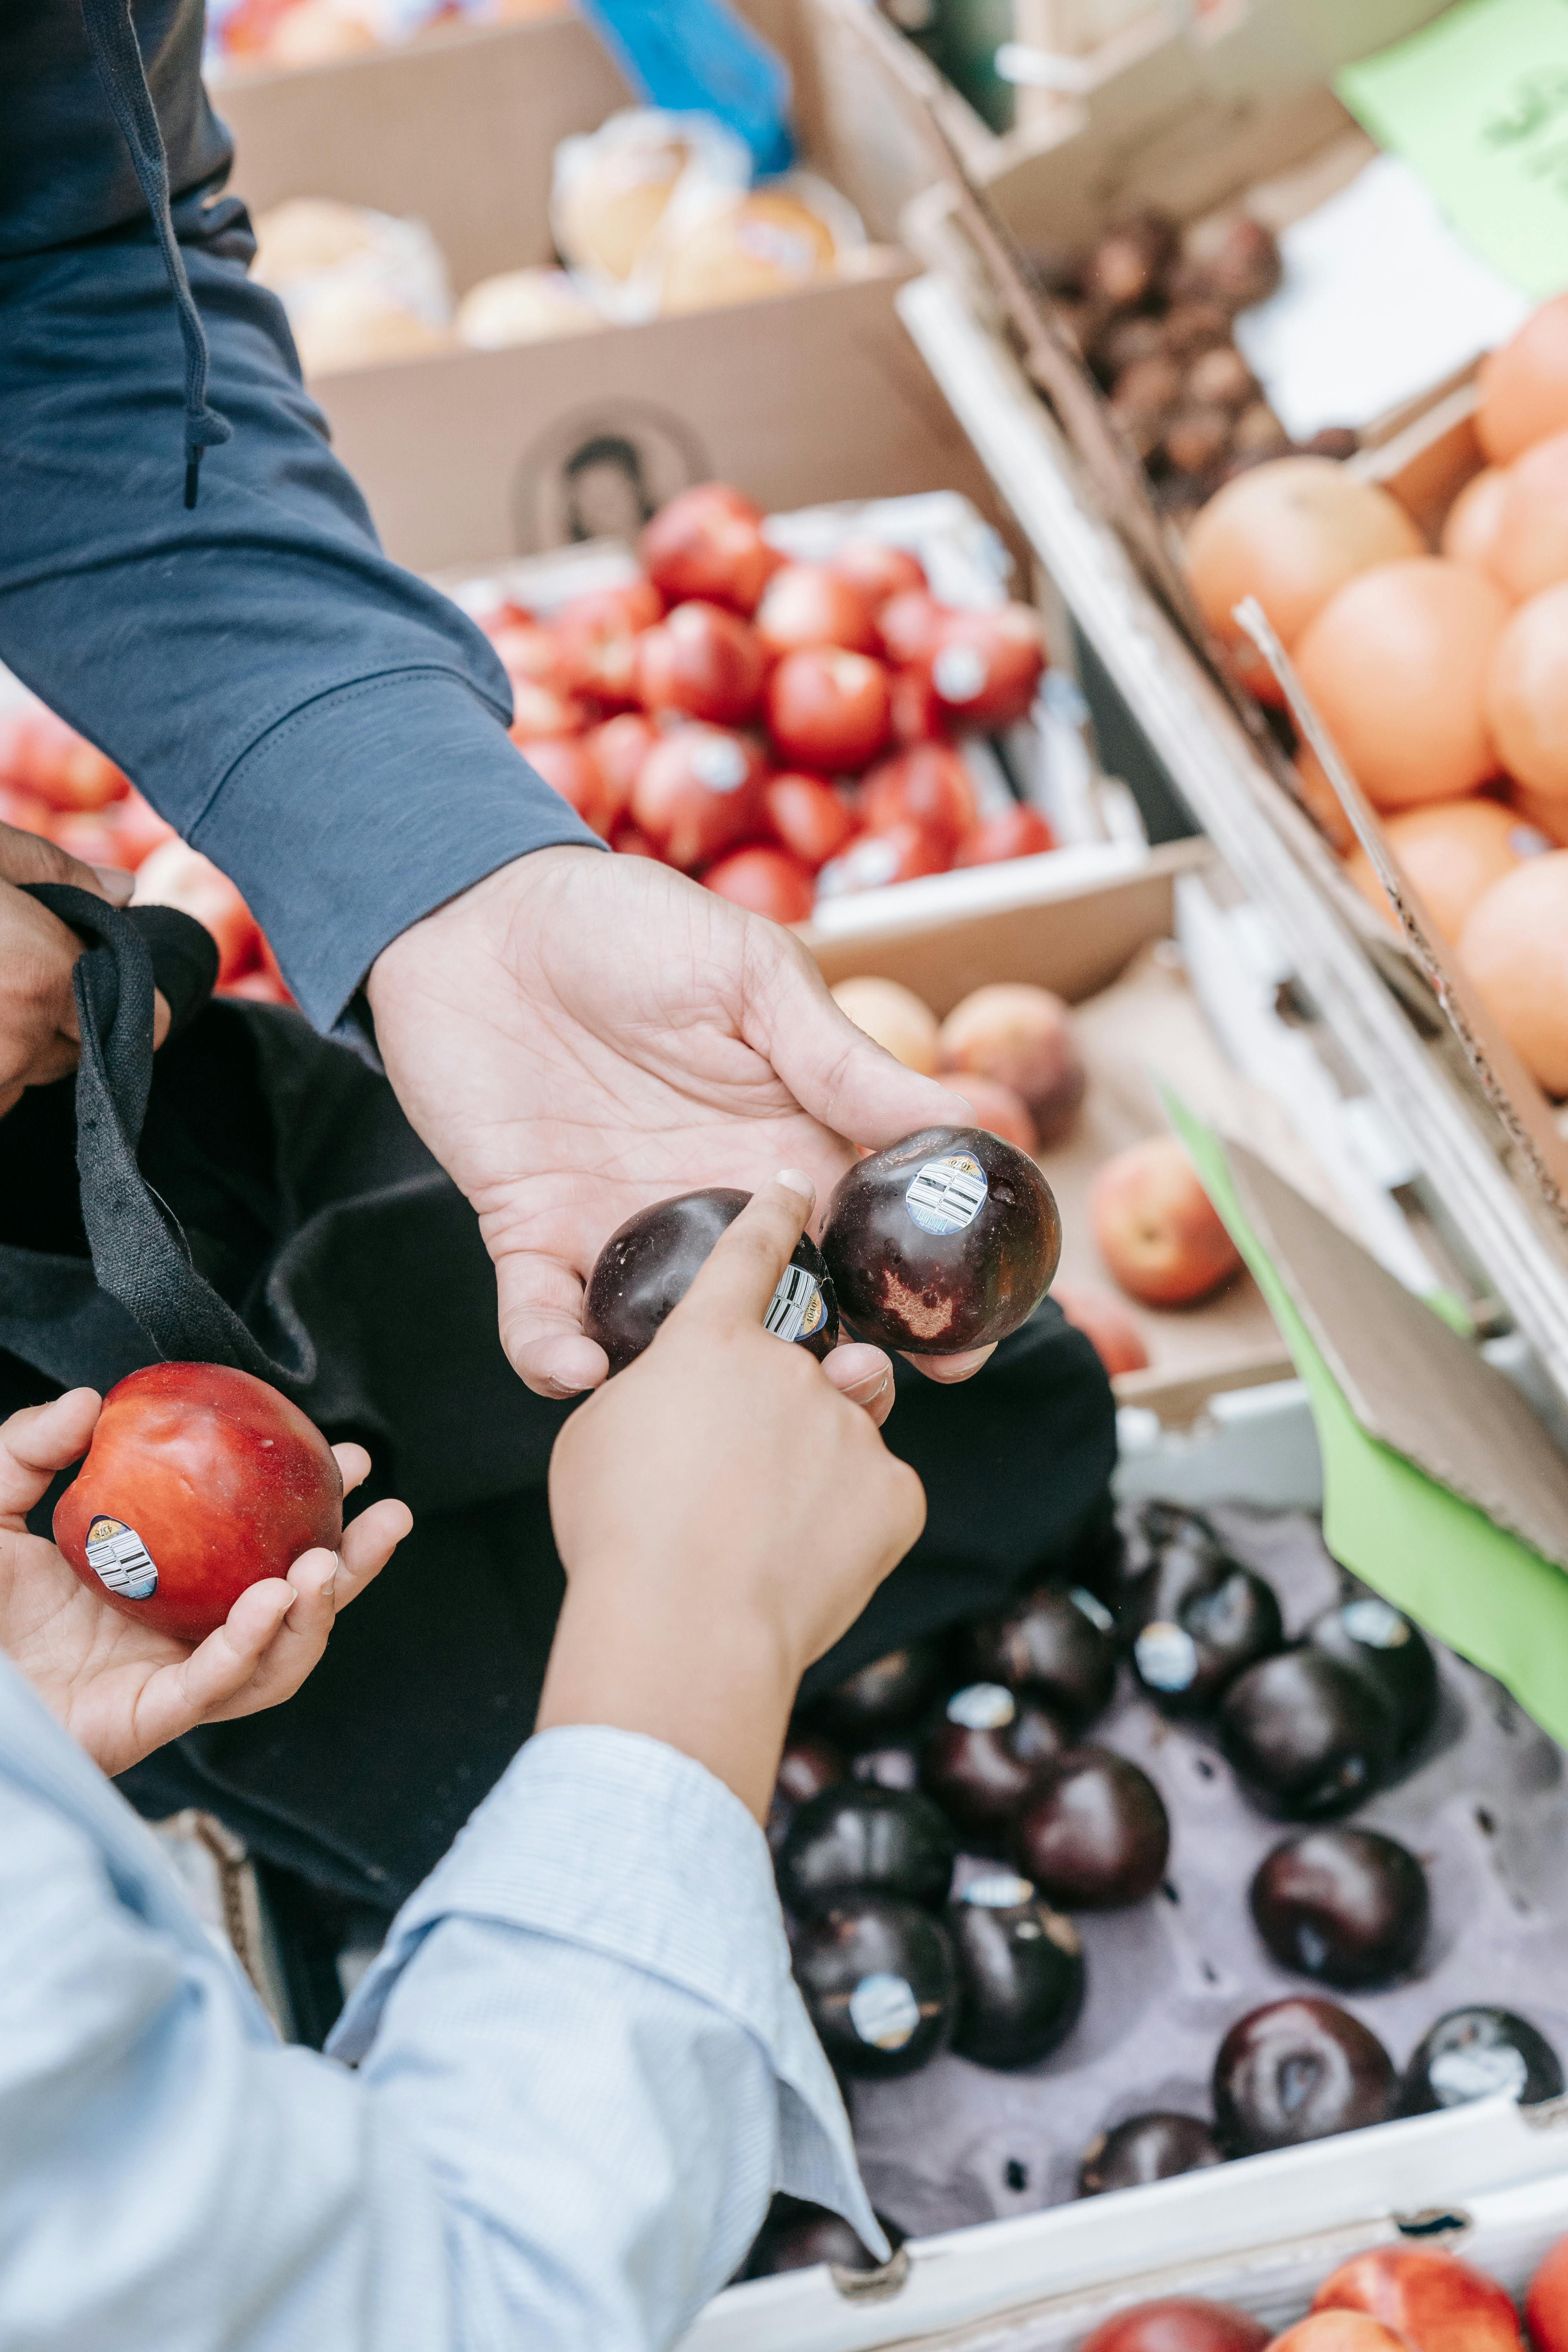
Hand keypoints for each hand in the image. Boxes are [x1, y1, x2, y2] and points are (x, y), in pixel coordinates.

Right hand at [0, 821, 169, 1115]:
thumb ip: (55, 872)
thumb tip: (126, 890)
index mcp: (41, 980)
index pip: (143, 1023)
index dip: (131, 998)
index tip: (106, 973)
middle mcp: (18, 1045)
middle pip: (85, 1048)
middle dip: (65, 1013)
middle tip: (18, 963)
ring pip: (33, 1073)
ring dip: (21, 1042)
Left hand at [0, 1389, 410, 1777]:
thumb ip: (32, 1448)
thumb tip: (96, 1401)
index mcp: (164, 1586)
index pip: (258, 1548)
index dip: (310, 1507)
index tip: (346, 1460)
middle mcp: (179, 1635)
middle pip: (291, 1608)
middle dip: (353, 1567)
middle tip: (388, 1515)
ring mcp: (168, 1682)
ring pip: (273, 1659)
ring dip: (317, 1614)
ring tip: (329, 1564)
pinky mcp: (145, 1720)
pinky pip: (216, 1687)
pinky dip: (251, 1647)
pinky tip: (273, 1602)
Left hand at [367, 847, 987, 1397]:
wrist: (484, 912)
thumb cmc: (631, 925)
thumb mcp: (755, 979)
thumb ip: (844, 1062)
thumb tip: (968, 1121)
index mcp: (785, 1144)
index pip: (868, 1240)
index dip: (919, 1300)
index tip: (962, 1350)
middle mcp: (714, 1204)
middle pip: (783, 1314)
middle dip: (819, 1371)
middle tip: (845, 1404)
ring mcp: (624, 1228)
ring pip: (670, 1340)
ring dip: (691, 1382)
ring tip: (711, 1402)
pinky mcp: (530, 1234)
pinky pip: (543, 1319)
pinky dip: (554, 1355)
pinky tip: (577, 1366)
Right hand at [538, 1173, 924, 1817]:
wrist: (683, 1629)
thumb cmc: (617, 1531)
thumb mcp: (598, 1439)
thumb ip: (647, 1395)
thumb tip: (674, 1399)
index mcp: (709, 1341)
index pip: (747, 1253)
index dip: (771, 1217)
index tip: (793, 1185)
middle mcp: (791, 1366)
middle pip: (804, 1364)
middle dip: (785, 1406)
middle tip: (743, 1472)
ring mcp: (850, 1425)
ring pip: (844, 1430)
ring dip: (815, 1464)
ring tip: (765, 1529)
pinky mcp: (896, 1494)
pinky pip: (877, 1495)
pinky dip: (847, 1524)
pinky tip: (800, 1562)